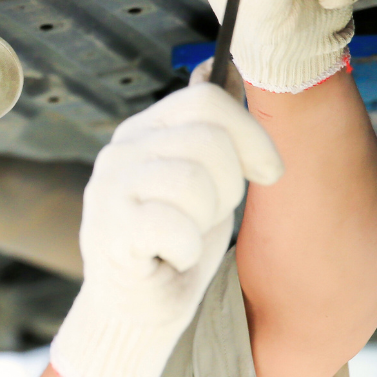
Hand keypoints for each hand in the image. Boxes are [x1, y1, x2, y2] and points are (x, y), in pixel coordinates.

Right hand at [50, 84, 282, 376]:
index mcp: (149, 128)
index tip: (268, 172)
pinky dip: (185, 250)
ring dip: (205, 220)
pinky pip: (174, 225)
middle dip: (230, 186)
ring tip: (185, 236)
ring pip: (194, 181)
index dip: (251, 135)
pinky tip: (171, 257)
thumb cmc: (176, 243)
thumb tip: (218, 66)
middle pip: (208, 139)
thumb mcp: (208, 177)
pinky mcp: (107, 230)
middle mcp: (123, 148)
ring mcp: (109, 187)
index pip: (208, 98)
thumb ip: (214, 128)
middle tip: (209, 217)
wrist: (139, 309)